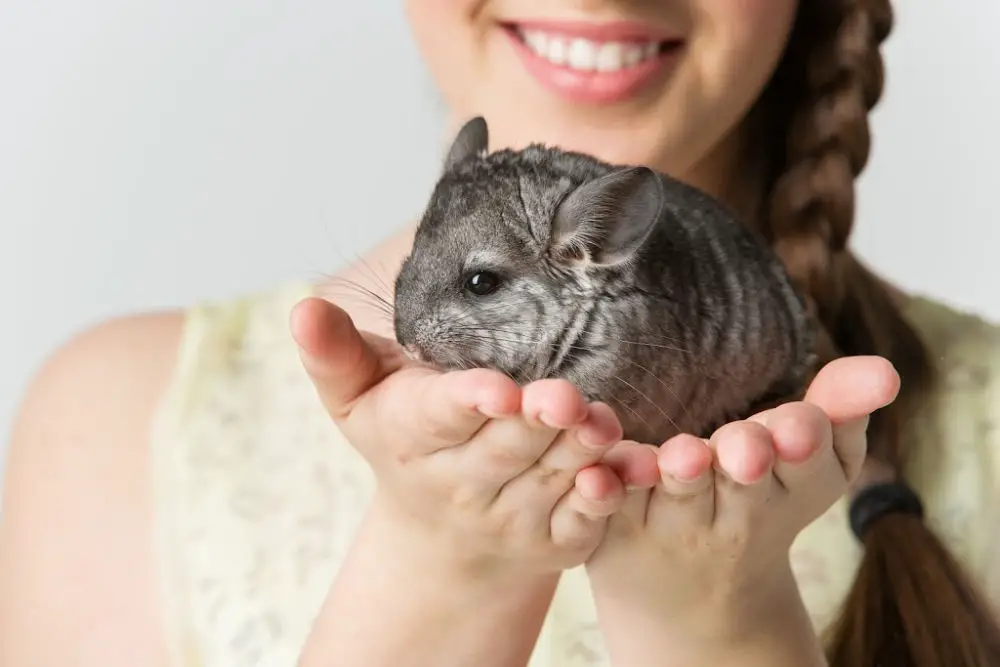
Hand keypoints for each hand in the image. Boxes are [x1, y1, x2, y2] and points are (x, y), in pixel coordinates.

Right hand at [289, 296, 660, 576]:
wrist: (443, 531)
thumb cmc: (404, 437)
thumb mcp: (359, 397)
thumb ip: (336, 354)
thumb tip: (302, 307)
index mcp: (415, 437)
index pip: (441, 417)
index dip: (469, 402)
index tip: (496, 389)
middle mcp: (461, 483)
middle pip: (505, 448)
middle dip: (536, 422)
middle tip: (564, 397)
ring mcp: (510, 517)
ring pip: (549, 480)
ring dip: (577, 454)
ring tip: (601, 423)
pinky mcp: (555, 539)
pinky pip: (583, 522)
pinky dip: (603, 501)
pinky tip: (622, 475)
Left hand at [585, 356, 899, 655]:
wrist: (693, 594)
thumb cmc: (761, 498)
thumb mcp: (812, 461)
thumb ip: (841, 407)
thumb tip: (888, 370)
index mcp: (787, 490)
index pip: (805, 465)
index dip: (801, 442)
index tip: (799, 425)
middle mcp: (734, 516)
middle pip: (743, 484)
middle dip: (746, 460)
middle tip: (744, 449)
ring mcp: (675, 525)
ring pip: (679, 497)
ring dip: (682, 476)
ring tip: (683, 457)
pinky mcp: (617, 529)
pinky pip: (612, 506)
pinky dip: (609, 488)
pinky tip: (605, 468)